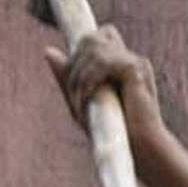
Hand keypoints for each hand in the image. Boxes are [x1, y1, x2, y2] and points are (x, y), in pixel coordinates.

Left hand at [55, 23, 166, 149]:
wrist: (139, 150)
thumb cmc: (113, 130)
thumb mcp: (82, 99)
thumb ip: (67, 76)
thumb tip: (48, 50)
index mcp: (121, 63)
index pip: (96, 36)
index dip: (78, 52)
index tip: (72, 83)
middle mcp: (130, 58)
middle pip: (91, 37)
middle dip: (74, 63)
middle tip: (74, 94)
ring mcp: (135, 62)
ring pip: (93, 47)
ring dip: (79, 74)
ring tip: (80, 101)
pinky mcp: (136, 69)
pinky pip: (103, 60)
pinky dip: (90, 79)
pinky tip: (89, 99)